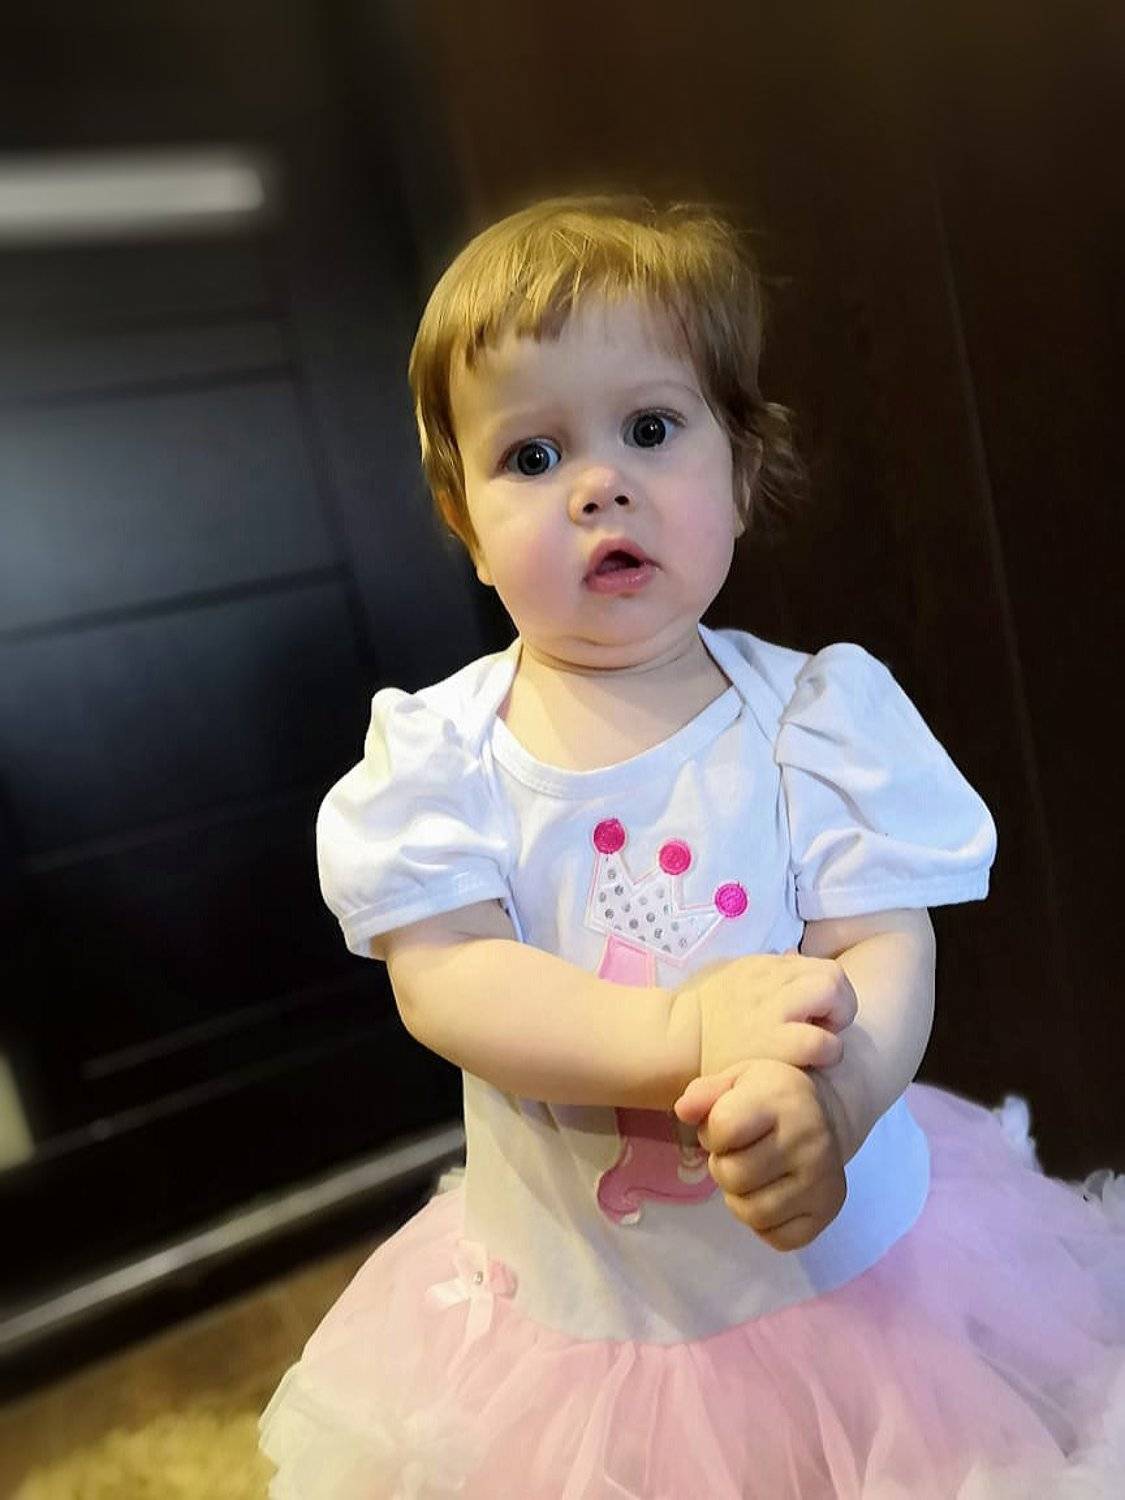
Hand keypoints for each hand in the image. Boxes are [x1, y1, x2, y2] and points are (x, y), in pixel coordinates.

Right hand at [674, 950, 857, 1080]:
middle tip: (823, 1027)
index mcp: (765, 967)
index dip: (825, 992)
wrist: (674, 1042)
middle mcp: (773, 981)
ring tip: (819, 1042)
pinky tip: (811, 1062)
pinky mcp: (775, 1043)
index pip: (818, 966)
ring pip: (833, 992)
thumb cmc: (704, 1016)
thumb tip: (795, 958)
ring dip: (837, 1021)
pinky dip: (827, 1051)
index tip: (812, 1015)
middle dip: (841, 1002)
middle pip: (834, 975)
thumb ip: (766, 970)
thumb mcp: (733, 976)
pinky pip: (821, 1041)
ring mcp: (775, 1010)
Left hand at [674, 1058, 846, 1251]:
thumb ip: (703, 1092)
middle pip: (734, 1176)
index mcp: (782, 1101)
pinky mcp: (829, 1211)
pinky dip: (765, 1225)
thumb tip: (684, 1111)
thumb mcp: (736, 1080)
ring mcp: (823, 1180)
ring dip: (741, 1199)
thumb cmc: (769, 1098)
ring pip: (754, 1214)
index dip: (712, 1133)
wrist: (824, 1114)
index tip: (725, 1129)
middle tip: (737, 1155)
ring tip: (752, 1176)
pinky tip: (771, 1195)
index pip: (725, 1128)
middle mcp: (809, 1141)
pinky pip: (779, 1239)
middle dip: (723, 1168)